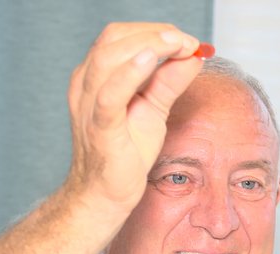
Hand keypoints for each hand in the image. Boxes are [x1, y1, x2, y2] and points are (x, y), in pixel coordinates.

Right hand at [64, 22, 203, 215]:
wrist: (105, 195)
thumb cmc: (124, 153)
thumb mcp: (154, 109)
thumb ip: (169, 81)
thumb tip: (193, 55)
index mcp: (95, 76)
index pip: (121, 36)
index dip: (155, 31)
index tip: (187, 40)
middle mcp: (86, 85)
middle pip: (114, 39)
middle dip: (154, 33)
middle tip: (187, 42)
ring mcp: (89, 106)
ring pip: (109, 57)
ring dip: (147, 44)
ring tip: (176, 45)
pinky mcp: (99, 129)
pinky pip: (109, 95)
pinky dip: (130, 73)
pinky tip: (150, 61)